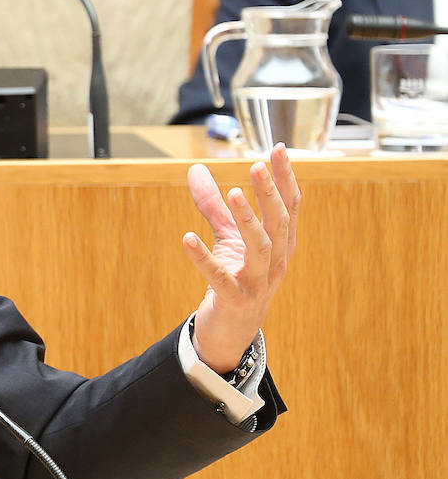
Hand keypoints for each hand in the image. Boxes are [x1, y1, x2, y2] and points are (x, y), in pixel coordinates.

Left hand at [183, 143, 300, 372]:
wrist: (231, 329)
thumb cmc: (236, 277)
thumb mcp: (227, 238)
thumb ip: (213, 204)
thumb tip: (195, 168)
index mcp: (281, 244)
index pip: (290, 206)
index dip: (286, 178)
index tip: (279, 149)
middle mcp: (277, 262)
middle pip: (279, 223)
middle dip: (269, 194)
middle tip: (255, 165)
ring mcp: (259, 283)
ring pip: (261, 248)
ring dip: (248, 220)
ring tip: (230, 194)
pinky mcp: (235, 300)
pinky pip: (220, 278)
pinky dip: (204, 260)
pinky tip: (187, 239)